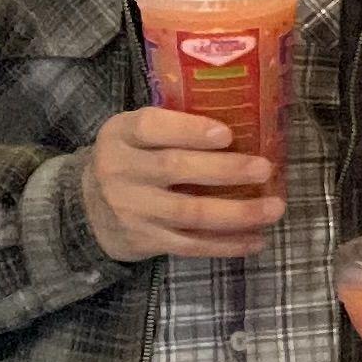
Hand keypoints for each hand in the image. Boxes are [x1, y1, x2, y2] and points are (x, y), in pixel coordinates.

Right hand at [82, 105, 283, 261]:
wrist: (87, 210)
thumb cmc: (131, 159)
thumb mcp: (135, 133)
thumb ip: (173, 125)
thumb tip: (245, 116)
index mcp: (120, 135)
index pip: (151, 127)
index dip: (189, 130)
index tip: (227, 133)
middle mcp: (120, 171)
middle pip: (175, 168)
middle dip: (225, 170)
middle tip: (265, 168)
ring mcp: (132, 210)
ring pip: (188, 213)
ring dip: (237, 213)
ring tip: (274, 208)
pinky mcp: (145, 240)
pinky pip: (190, 245)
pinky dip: (227, 244)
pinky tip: (256, 239)